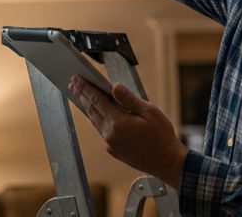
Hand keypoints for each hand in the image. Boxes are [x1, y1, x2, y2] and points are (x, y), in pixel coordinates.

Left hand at [69, 76, 187, 189]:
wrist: (167, 162)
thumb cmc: (162, 136)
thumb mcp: (149, 112)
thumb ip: (129, 99)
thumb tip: (115, 86)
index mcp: (118, 122)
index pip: (97, 100)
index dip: (86, 87)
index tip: (77, 78)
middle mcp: (110, 134)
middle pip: (92, 111)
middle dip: (83, 96)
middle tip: (75, 84)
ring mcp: (110, 144)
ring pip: (96, 122)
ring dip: (89, 108)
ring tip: (84, 97)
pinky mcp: (114, 151)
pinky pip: (103, 132)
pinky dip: (99, 120)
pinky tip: (101, 115)